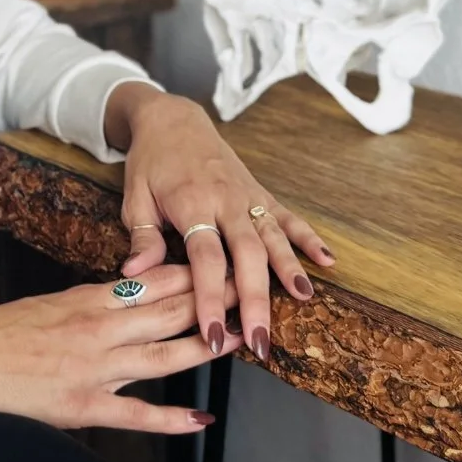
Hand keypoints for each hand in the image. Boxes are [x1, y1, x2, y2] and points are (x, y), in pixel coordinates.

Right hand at [0, 264, 240, 435]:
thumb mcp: (40, 304)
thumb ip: (83, 303)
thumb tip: (119, 298)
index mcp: (82, 299)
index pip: (148, 281)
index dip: (189, 274)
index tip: (219, 264)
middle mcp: (94, 329)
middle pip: (166, 313)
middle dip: (209, 304)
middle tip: (246, 295)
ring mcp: (92, 370)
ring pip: (162, 357)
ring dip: (204, 348)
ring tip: (238, 341)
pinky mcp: (82, 408)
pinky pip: (137, 415)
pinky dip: (173, 420)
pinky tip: (201, 418)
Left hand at [105, 84, 334, 364]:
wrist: (173, 120)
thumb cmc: (151, 163)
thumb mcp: (134, 197)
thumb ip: (141, 236)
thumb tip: (134, 273)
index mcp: (192, 204)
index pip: (205, 260)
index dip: (210, 299)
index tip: (215, 335)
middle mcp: (226, 201)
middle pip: (247, 254)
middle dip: (255, 300)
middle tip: (261, 341)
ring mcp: (247, 196)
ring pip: (273, 237)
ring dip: (289, 269)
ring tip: (303, 300)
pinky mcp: (260, 193)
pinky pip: (288, 217)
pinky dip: (308, 237)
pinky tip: (327, 261)